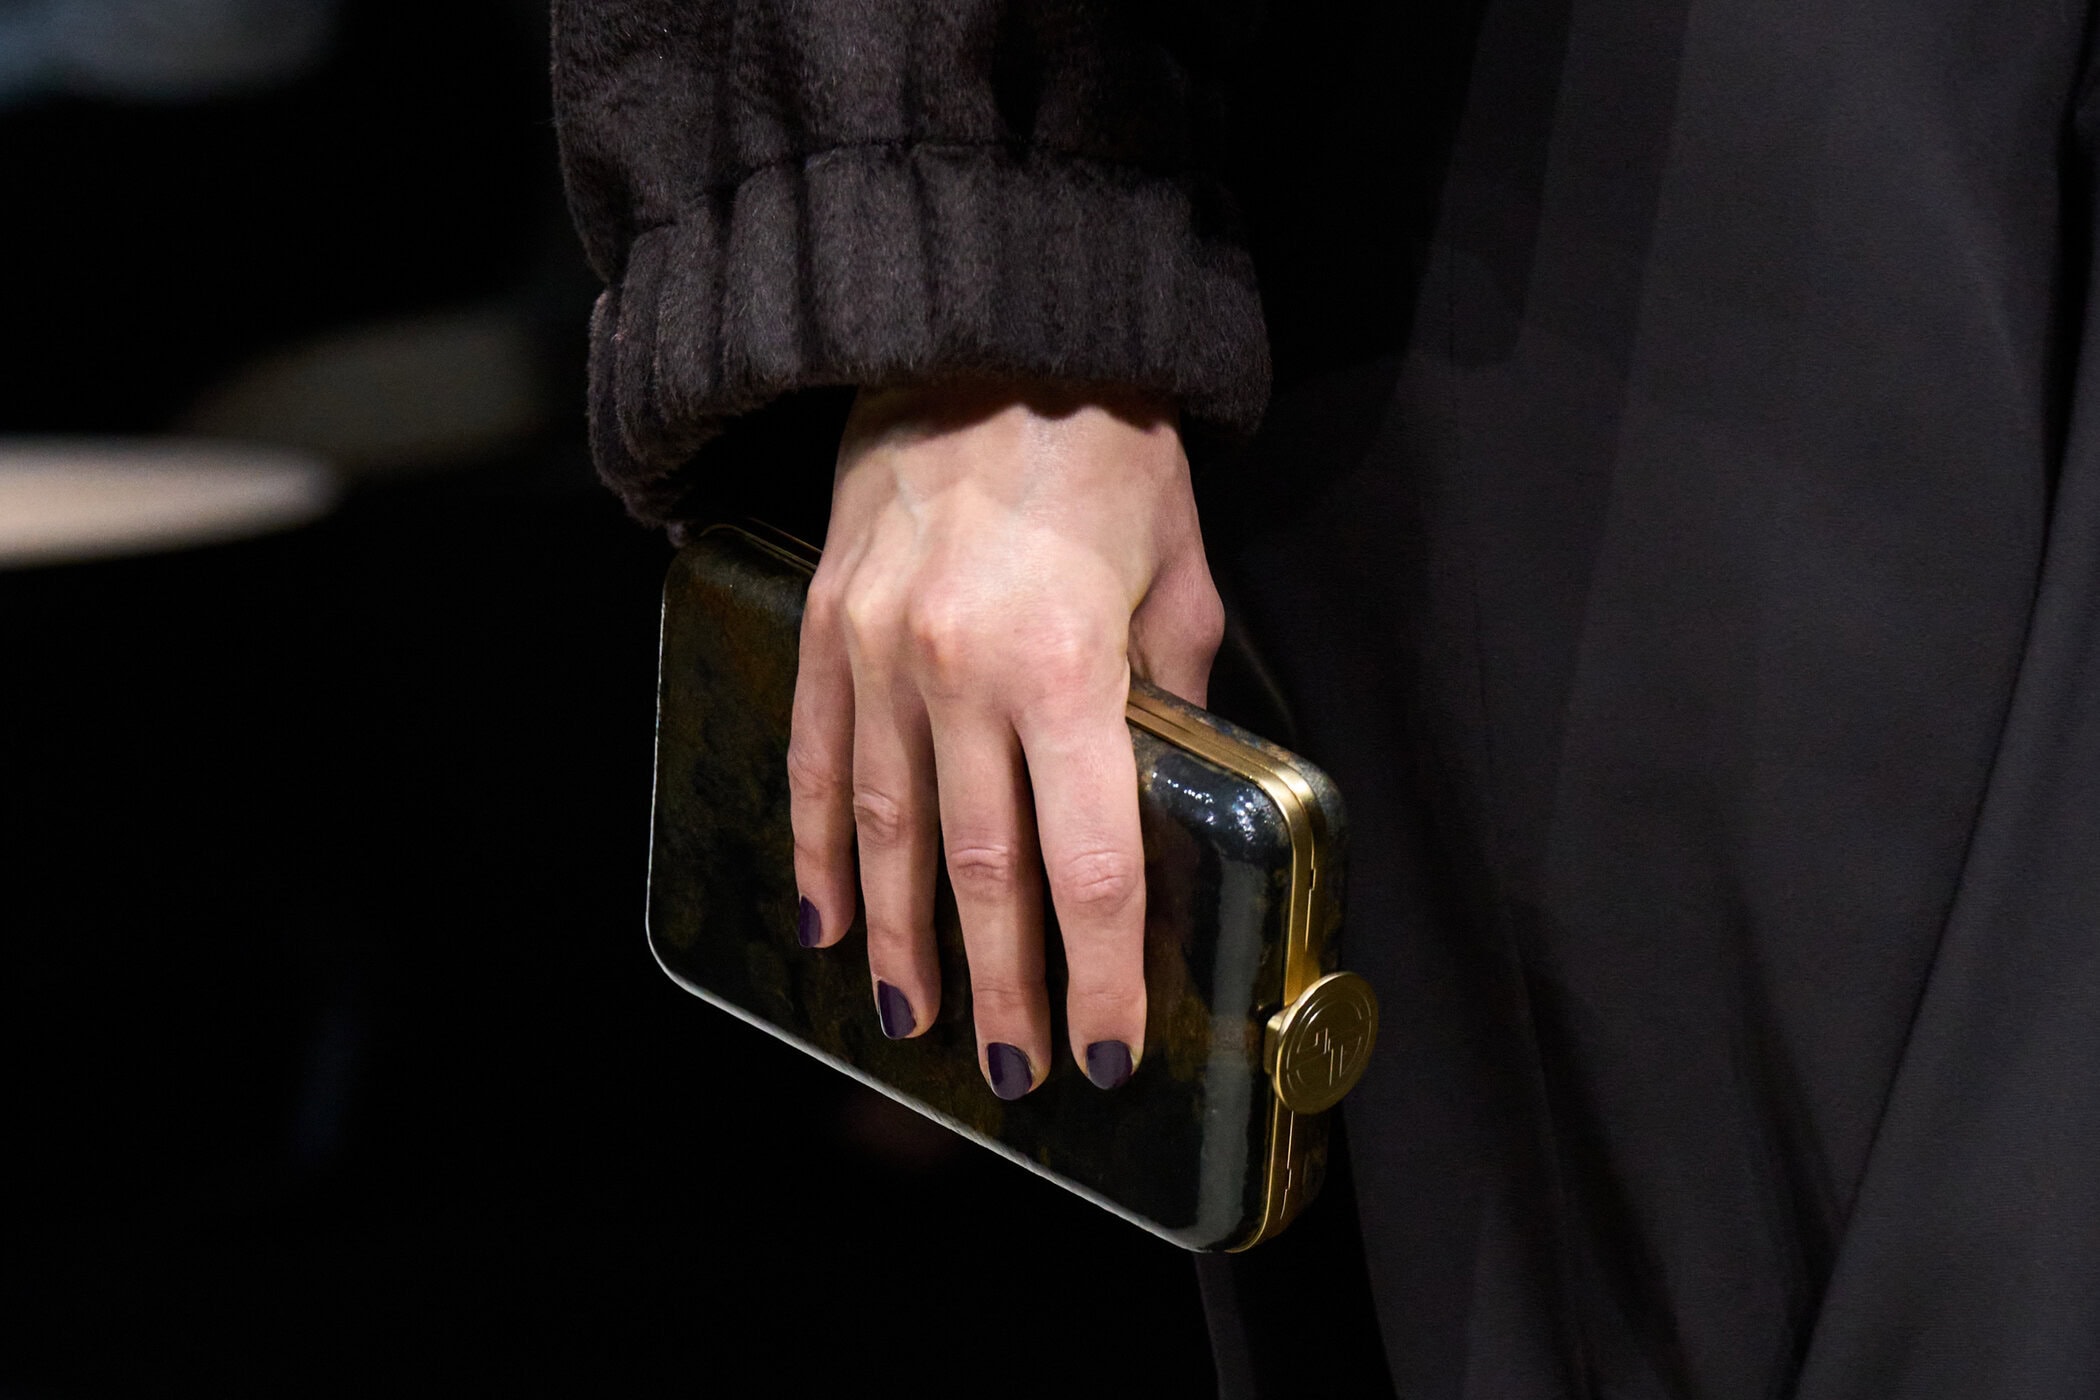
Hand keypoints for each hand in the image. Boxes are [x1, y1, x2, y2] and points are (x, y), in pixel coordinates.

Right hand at [788, 381, 1224, 1098]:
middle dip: (1005, 989)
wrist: (983, 329)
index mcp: (1067, 668)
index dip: (1101, 975)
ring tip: (915, 1026)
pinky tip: (827, 919)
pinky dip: (822, 850)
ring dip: (902, 945)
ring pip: (888, 839)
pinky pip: (819, 762)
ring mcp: (878, 655)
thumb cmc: (1106, 446)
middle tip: (1020, 1073)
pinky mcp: (826, 628)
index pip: (1089, 867)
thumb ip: (1167, 696)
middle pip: (982, 876)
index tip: (1106, 1050)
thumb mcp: (1176, 571)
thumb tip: (1157, 794)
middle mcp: (960, 676)